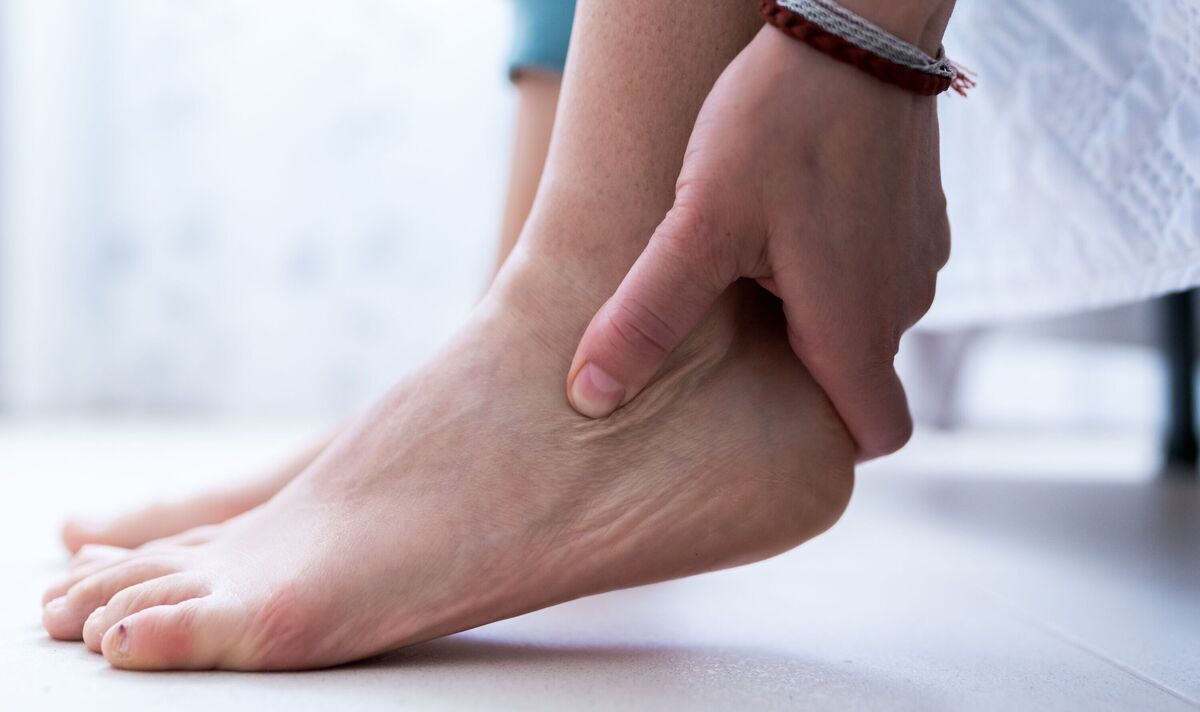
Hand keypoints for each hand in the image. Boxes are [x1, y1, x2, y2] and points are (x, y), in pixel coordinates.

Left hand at [565, 26, 949, 460]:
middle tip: (732, 331)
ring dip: (813, 308)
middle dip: (798, 368)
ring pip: (863, 318)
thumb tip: (590, 396)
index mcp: (855, 324)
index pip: (874, 435)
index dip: (826, 443)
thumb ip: (646, 316)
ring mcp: (919, 255)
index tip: (767, 421)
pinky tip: (788, 220)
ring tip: (750, 264)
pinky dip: (835, 263)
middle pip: (856, 375)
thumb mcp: (698, 223)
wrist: (853, 23)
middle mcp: (903, 301)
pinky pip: (877, 268)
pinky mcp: (920, 214)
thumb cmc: (780, 121)